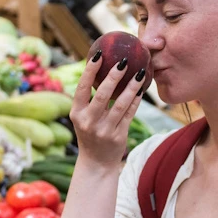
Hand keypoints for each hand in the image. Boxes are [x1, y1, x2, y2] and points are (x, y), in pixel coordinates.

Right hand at [70, 52, 147, 166]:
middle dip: (114, 76)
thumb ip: (89, 99)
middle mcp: (88, 122)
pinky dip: (135, 101)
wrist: (96, 163)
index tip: (99, 54)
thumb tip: (102, 69)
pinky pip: (130, 114)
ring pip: (120, 104)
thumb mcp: (83, 118)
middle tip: (124, 61)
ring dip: (131, 87)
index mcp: (76, 113)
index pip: (82, 88)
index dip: (90, 70)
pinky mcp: (118, 136)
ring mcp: (104, 130)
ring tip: (140, 73)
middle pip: (102, 94)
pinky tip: (141, 90)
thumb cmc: (90, 134)